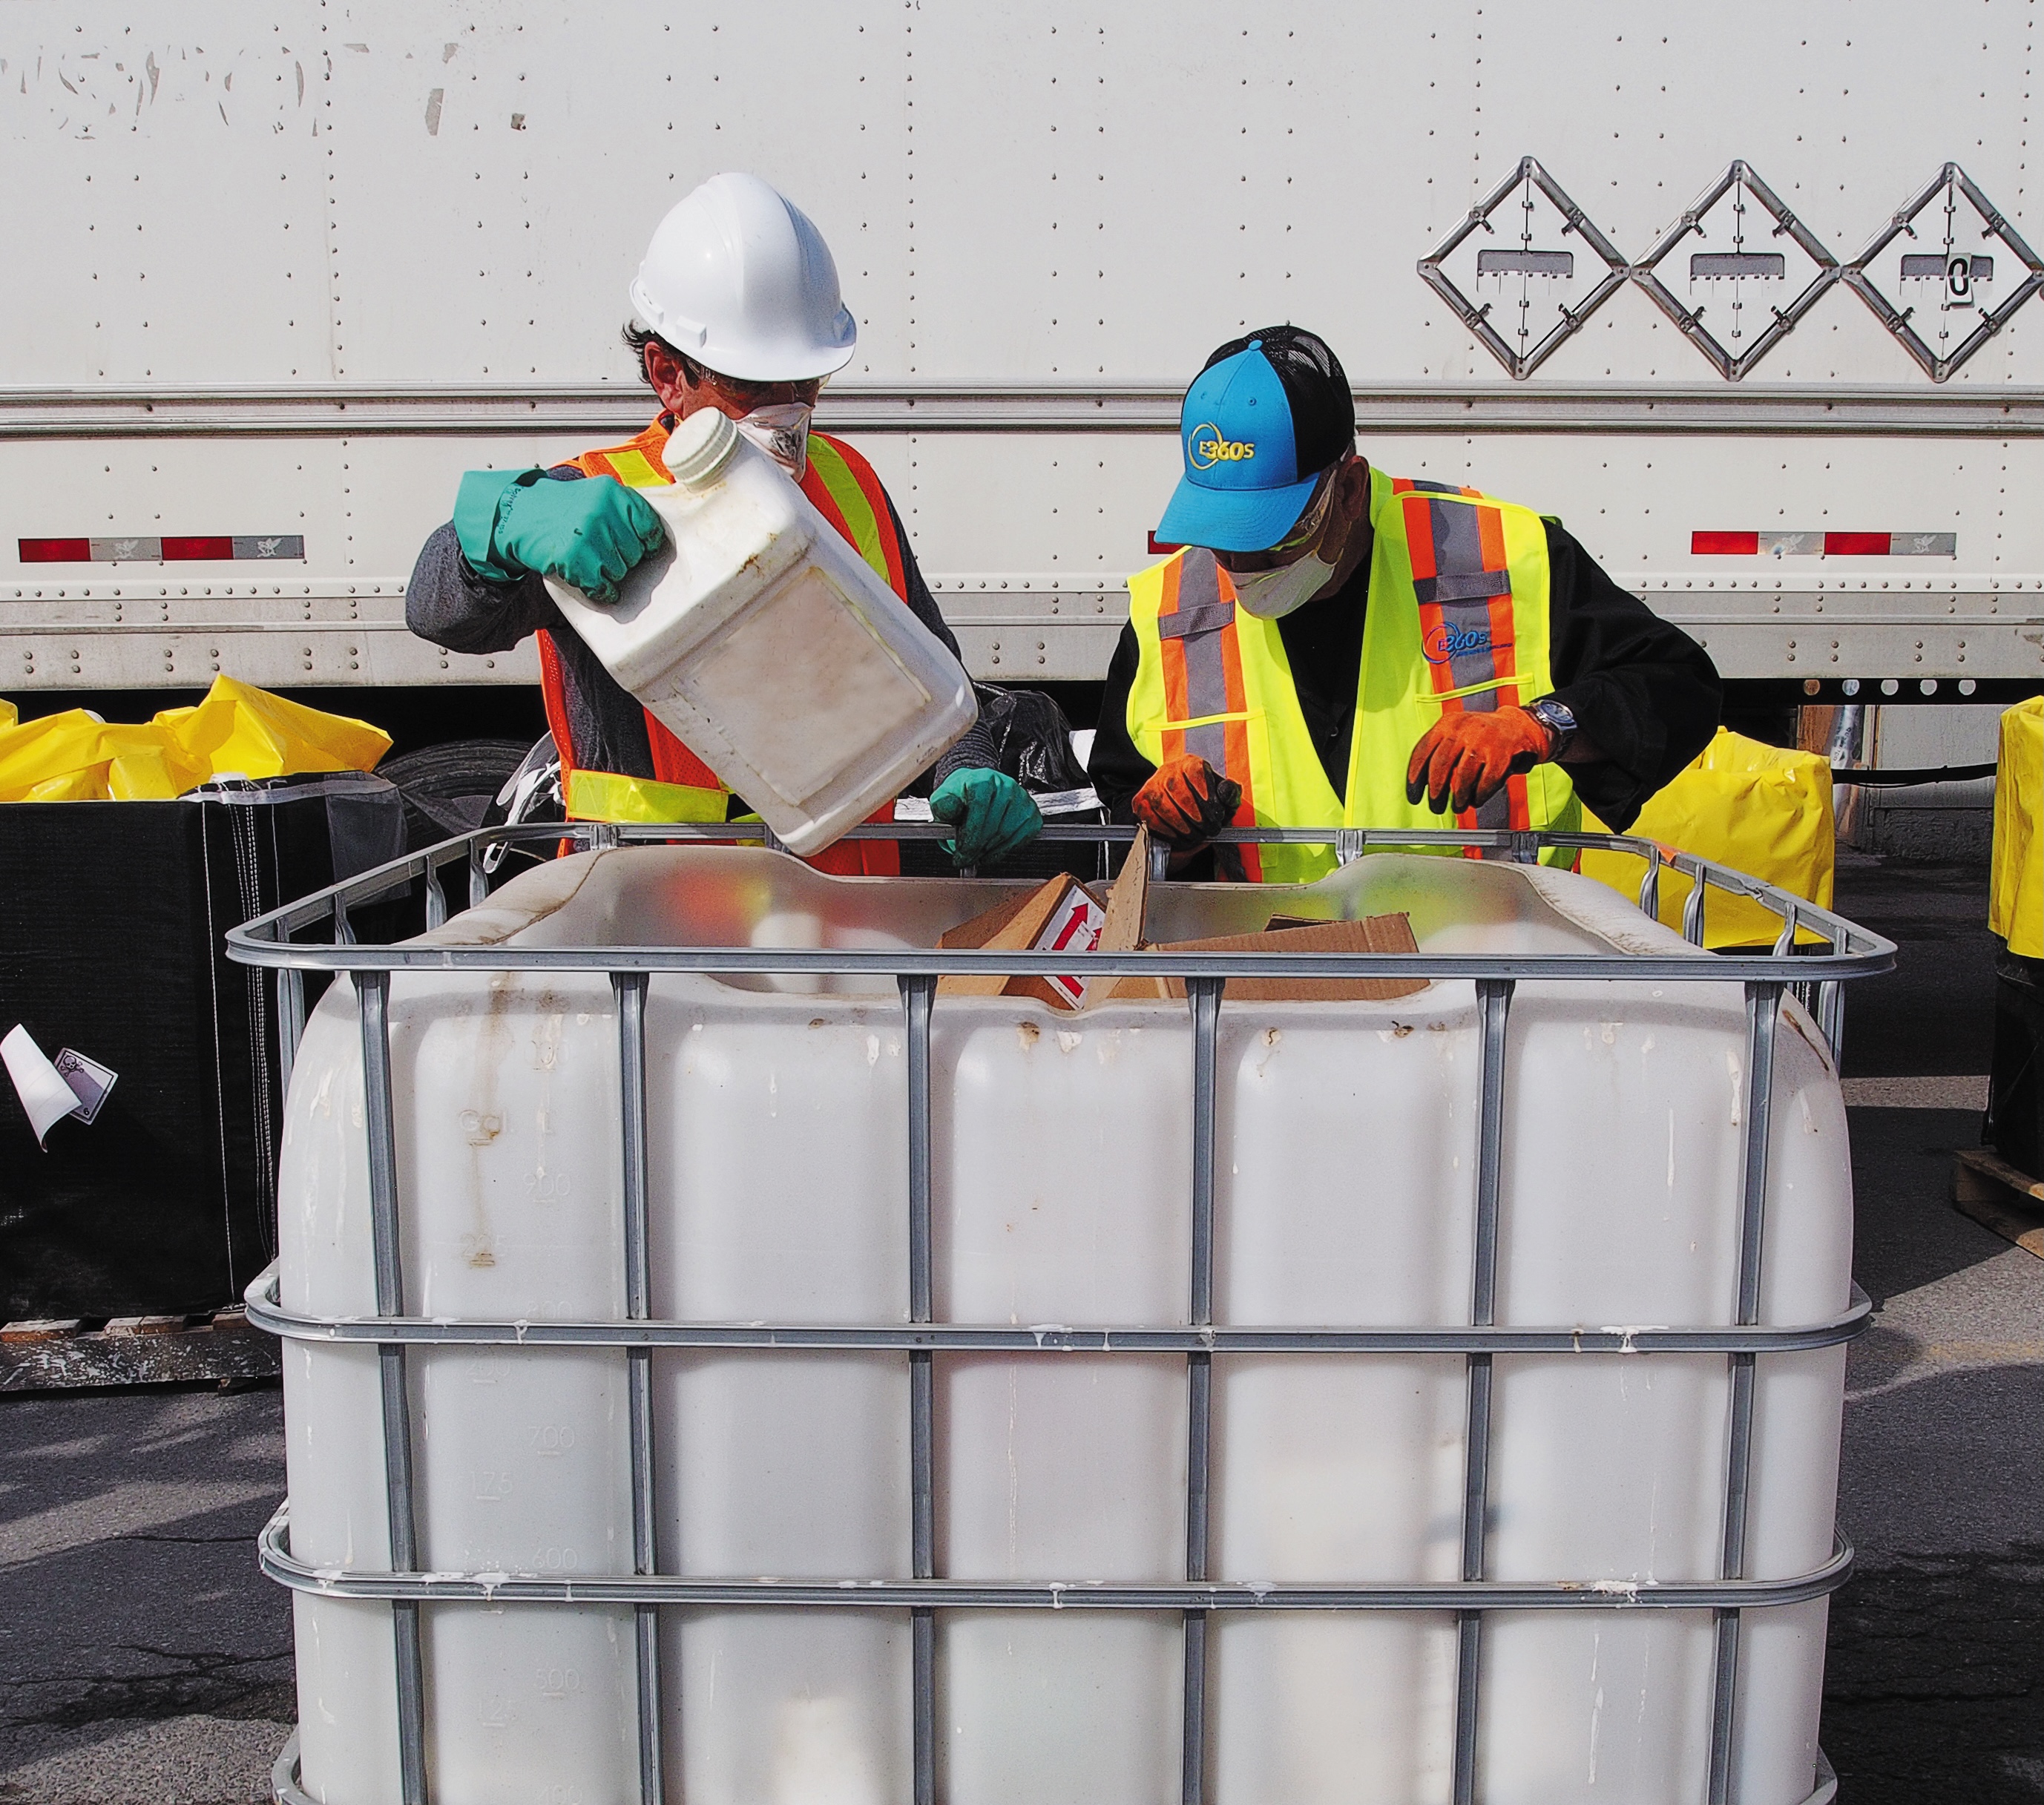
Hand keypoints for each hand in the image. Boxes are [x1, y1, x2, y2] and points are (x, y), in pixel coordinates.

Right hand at [462, 471, 666, 603]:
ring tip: (593, 561)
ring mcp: (587, 537)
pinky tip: (595, 583)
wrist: (519, 514)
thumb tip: (654, 539)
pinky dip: (602, 591)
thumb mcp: (596, 495)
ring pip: (620, 572)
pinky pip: (603, 587)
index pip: (649, 527)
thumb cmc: (560, 507)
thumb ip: (624, 510)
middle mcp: (602, 513)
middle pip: (635, 553)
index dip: (648, 542)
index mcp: (612, 494)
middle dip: (624, 557)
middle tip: (605, 552)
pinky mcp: (574, 560)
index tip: (644, 547)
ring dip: (610, 573)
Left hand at [930, 768, 1042, 867]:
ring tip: (976, 855)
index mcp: (983, 780)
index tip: (960, 853)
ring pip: (1006, 836)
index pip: (979, 810)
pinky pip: (1020, 839)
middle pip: (993, 826)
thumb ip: (943, 805)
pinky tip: (991, 850)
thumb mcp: (944, 798)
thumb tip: (949, 809)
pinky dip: (1004, 850)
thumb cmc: (962, 796)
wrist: (979, 789)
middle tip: (965, 859)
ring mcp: (1022, 800)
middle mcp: (1006, 787)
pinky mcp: (1031, 814)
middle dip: (977, 849)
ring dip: (989, 852)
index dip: (969, 837)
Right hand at [1132, 754, 1242, 848]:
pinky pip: (1149, 817)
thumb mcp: (1221, 796)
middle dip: (1193, 813)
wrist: (1181, 808)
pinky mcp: (1140, 802)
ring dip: (1180, 824)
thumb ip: (1229, 793)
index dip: (1203, 788)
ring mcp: (1151, 785)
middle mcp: (1168, 771)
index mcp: (1190, 764)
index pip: (1194, 769)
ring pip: (1161, 803)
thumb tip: (1229, 790)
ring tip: (1196, 835)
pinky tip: (1179, 837)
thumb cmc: (1204, 802)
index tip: (1214, 810)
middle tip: (1208, 829)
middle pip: (1175, 787)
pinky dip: (1165, 830)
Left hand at [1405, 706, 1556, 814]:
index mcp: (1446, 724)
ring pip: (1463, 778)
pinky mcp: (1500, 755)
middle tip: (1435, 806)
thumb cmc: (1478, 735)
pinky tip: (1475, 800)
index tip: (1413, 796)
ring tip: (1457, 806)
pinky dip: (1479, 796)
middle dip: (1435, 792)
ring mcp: (1482, 741)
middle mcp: (1462, 730)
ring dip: (1458, 798)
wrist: (1514, 725)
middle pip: (1440, 767)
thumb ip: (1436, 750)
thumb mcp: (1454, 731)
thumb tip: (1419, 782)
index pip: (1422, 753)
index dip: (1414, 778)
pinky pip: (1485, 783)